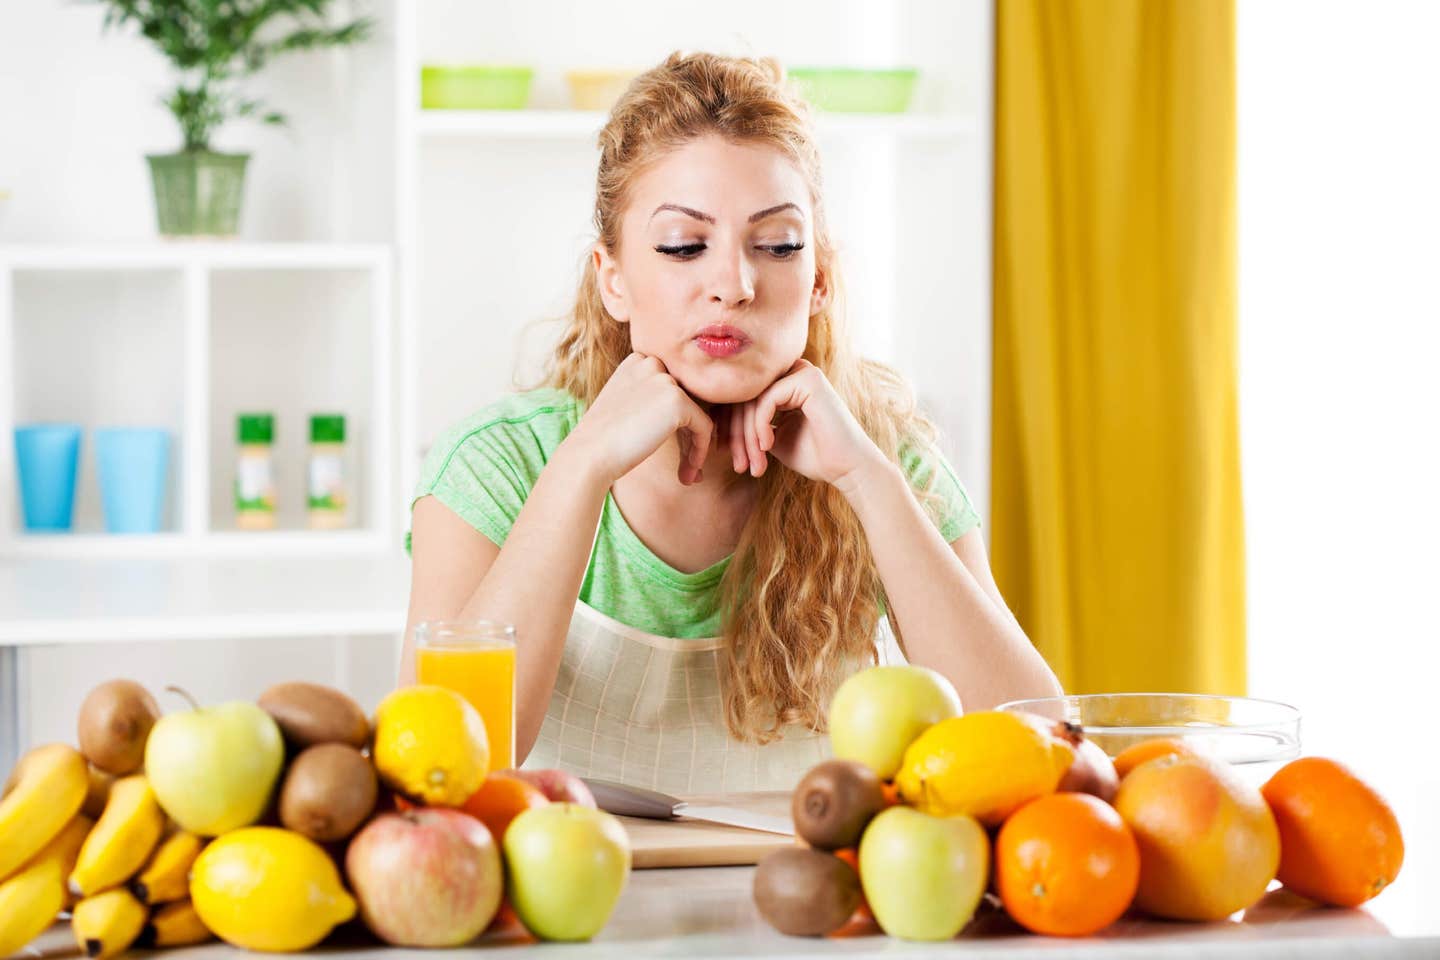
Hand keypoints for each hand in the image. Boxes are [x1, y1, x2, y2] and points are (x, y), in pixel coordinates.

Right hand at [566, 353, 715, 485]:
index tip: (673, 448)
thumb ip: (652, 402)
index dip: (676, 422)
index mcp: (637, 361)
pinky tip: (689, 471)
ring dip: (695, 448)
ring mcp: (665, 380)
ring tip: (687, 474)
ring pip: (697, 416)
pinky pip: (704, 428)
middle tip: (685, 467)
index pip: (672, 389)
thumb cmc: (604, 440)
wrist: (589, 454)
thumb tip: (688, 416)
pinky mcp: (677, 400)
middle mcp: (652, 363)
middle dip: (688, 435)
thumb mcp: (626, 407)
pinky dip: (701, 451)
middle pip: (687, 402)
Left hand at [726, 359, 885, 487]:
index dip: (731, 428)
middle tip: (740, 465)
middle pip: (745, 396)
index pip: (744, 397)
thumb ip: (752, 424)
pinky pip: (766, 399)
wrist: (848, 469)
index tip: (731, 457)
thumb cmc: (815, 456)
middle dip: (738, 435)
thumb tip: (717, 420)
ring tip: (753, 463)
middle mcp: (794, 371)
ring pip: (752, 398)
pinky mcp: (807, 378)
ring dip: (747, 436)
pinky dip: (760, 426)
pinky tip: (767, 446)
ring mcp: (802, 371)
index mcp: (786, 383)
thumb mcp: (772, 438)